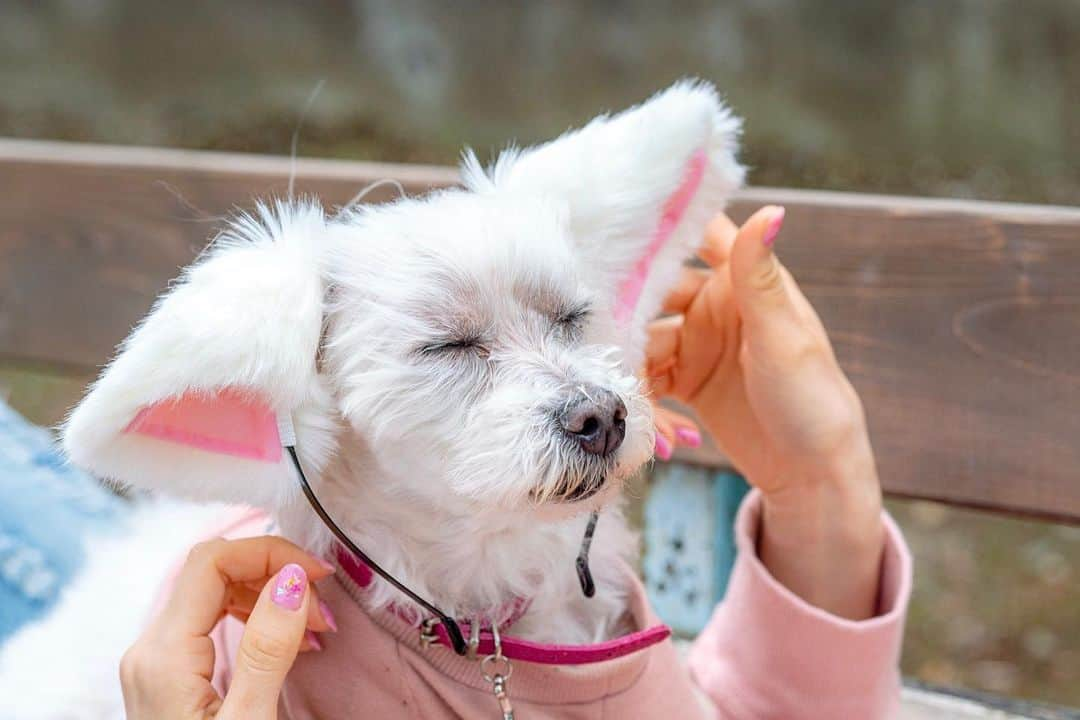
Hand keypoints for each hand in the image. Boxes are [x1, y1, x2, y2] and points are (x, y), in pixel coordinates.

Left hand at [120, 536, 336, 718]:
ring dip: (270, 597)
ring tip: (315, 631)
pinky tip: (290, 643)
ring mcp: (157, 662)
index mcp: (162, 655)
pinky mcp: (170, 676)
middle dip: (276, 575)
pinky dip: (256, 619)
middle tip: (325, 608)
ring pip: (214, 594)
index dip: (270, 552)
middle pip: (212, 571)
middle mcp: (150, 649)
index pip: (210, 562)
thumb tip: (292, 578)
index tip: (320, 577)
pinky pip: (212, 623)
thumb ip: (266, 650)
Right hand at [647, 207, 883, 618]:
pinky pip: (646, 382)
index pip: (696, 235)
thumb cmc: (814, 399)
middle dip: (628, 319)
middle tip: (611, 349)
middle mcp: (713, 306)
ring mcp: (695, 344)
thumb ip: (760, 276)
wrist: (813, 474)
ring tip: (653, 424)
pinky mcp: (684, 382)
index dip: (660, 226)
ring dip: (638, 379)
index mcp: (740, 283)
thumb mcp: (782, 337)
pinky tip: (668, 441)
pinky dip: (649, 408)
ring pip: (642, 344)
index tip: (616, 229)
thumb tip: (772, 209)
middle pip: (651, 296)